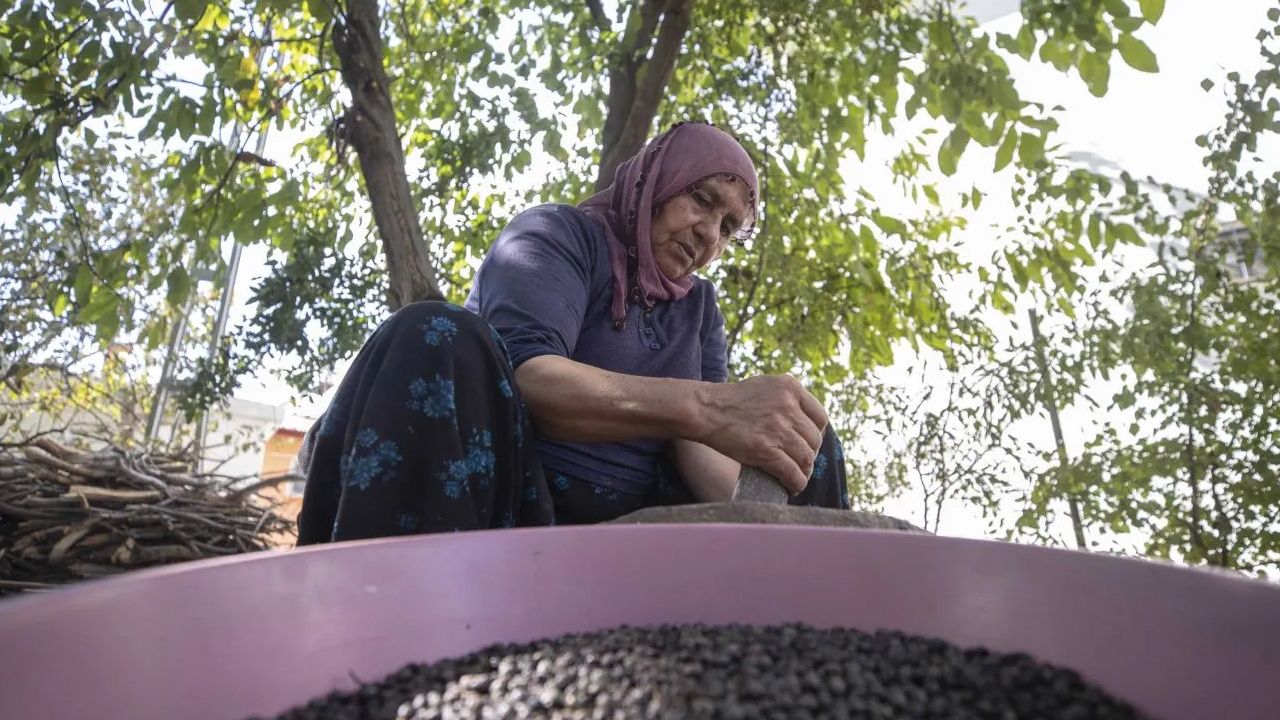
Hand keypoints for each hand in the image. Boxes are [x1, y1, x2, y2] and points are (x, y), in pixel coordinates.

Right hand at [692, 375, 827, 494]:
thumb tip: (804, 422)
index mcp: (790, 388)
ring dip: (804, 472)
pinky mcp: (765, 450)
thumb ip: (786, 398)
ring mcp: (777, 428)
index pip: (820, 418)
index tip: (807, 443)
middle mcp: (788, 406)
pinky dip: (796, 484)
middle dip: (809, 455)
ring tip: (796, 477)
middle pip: (814, 440)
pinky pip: (792, 473)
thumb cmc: (730, 400)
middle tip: (799, 463)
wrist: (704, 410)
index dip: (816, 434)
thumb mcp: (765, 386)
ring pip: (805, 458)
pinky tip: (791, 487)